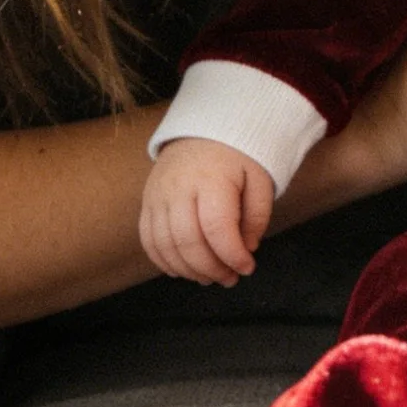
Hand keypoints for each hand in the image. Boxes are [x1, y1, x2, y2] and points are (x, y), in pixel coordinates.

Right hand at [140, 137, 274, 285]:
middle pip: (188, 241)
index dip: (232, 255)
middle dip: (211, 268)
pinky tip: (184, 269)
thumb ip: (257, 214)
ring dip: (188, 270)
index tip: (247, 267)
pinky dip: (164, 261)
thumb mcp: (260, 175)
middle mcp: (178, 188)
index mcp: (211, 178)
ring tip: (210, 276)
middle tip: (230, 278)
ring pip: (165, 246)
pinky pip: (148, 240)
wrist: (203, 127)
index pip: (217, 228)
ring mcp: (157, 195)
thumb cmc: (237, 153)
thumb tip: (247, 248)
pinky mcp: (147, 202)